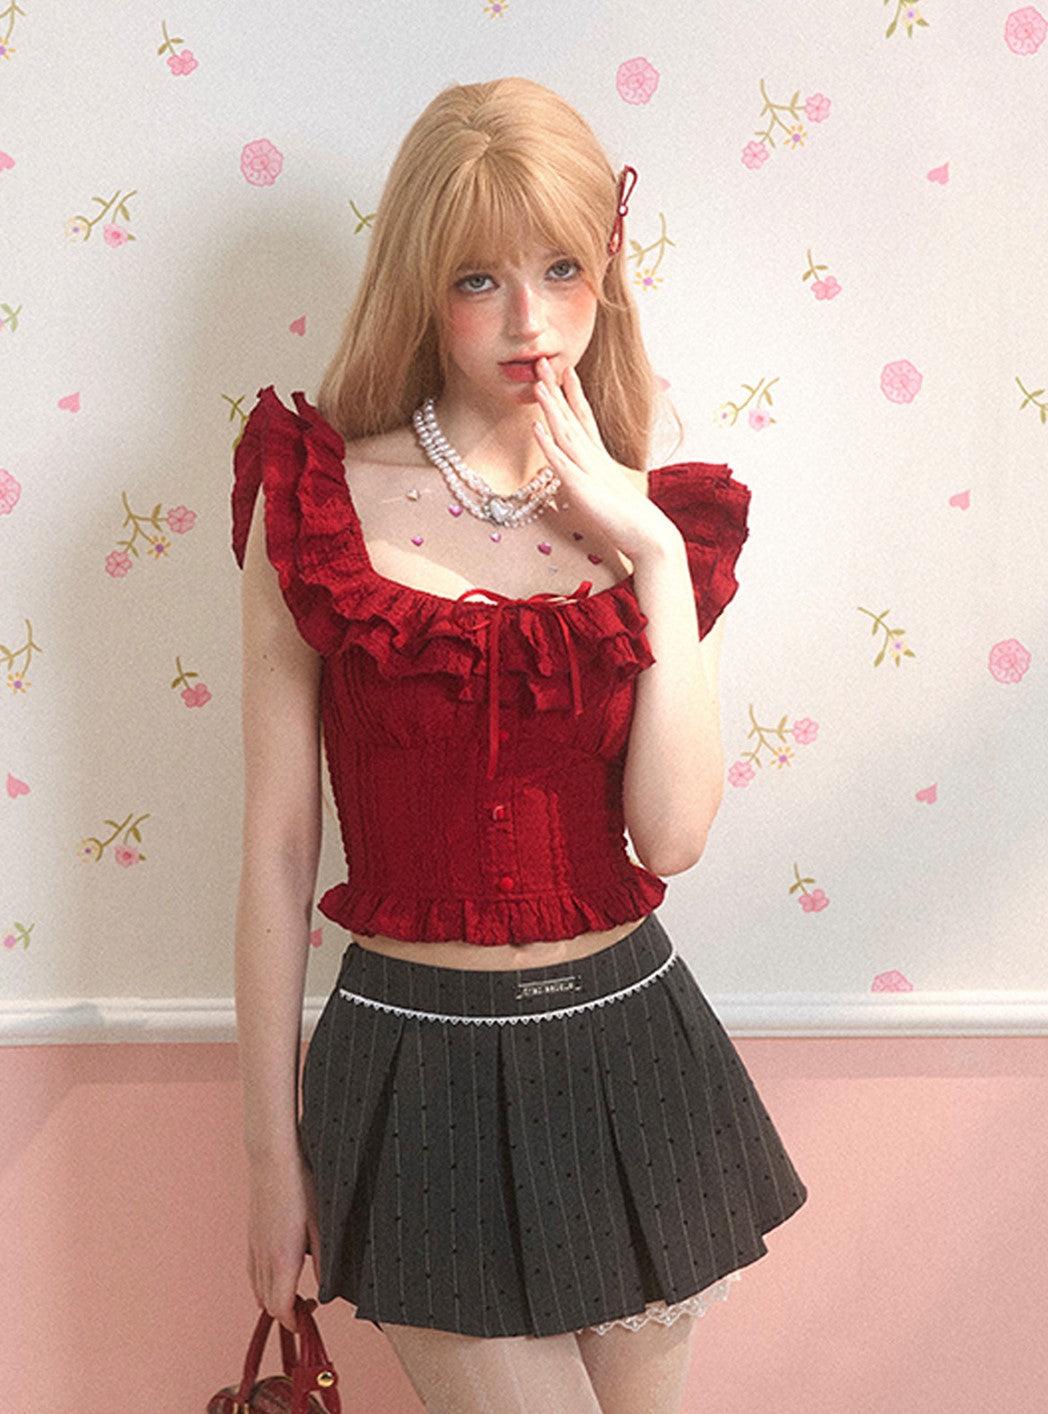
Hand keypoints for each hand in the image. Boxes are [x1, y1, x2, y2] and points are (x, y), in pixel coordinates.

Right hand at [246, 1147, 321, 1333]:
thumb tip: (326, 1289)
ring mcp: (255, 1248)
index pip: (282, 1308)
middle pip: (268, 1305)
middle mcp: (265, 1258)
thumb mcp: (322, 1223)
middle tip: (308, 1307)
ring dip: (274, 1301)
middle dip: (286, 1314)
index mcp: (284, 1258)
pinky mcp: (251, 1238)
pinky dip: (263, 1285)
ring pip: (258, 1291)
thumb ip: (324, 1260)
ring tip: (295, 1294)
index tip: (307, 1323)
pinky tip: (278, 1275)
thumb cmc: (301, 1185)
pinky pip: (253, 1274)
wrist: (272, 1159)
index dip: (294, 1323)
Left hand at [531, 356, 675, 562]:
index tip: (566, 371)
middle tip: (543, 361)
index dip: (573, 394)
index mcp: (599, 458)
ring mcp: (588, 470)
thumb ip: (595, 484)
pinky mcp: (582, 488)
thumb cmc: (630, 520)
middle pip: (572, 416)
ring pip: (565, 432)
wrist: (649, 537)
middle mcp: (594, 458)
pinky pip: (561, 462)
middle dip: (556, 389)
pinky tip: (536, 428)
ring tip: (538, 383)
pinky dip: (548, 443)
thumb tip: (584, 480)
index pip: (584, 419)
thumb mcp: (607, 496)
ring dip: (551, 407)